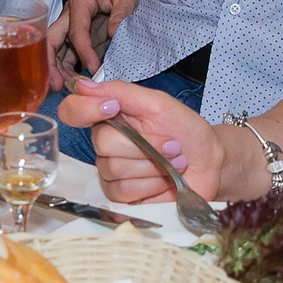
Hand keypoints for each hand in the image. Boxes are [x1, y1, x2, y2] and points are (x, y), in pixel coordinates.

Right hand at [53, 0, 146, 76]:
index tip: (93, 68)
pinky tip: (76, 79)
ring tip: (68, 87)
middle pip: (53, 39)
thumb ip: (120, 15)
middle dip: (52, 63)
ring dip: (60, 68)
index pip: (75, 30)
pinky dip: (71, 65)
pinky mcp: (84, 29)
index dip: (82, 52)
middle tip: (58, 84)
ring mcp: (76, 21)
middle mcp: (73, 11)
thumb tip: (115, 35)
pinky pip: (72, 49)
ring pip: (59, 47)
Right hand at [55, 77, 228, 203]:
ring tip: (173, 160)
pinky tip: (166, 178)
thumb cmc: (187, 131)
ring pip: (115, 169)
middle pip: (102, 142)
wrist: (210, 163)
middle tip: (170, 143)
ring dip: (153, 164)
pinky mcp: (121, 196)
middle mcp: (104, 143)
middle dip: (144, 143)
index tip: (113, 108)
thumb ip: (121, 92)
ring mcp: (110, 171)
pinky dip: (152, 184)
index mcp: (109, 116)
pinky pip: (123, 191)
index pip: (73, 110)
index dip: (84, 109)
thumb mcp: (159, 103)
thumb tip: (83, 86)